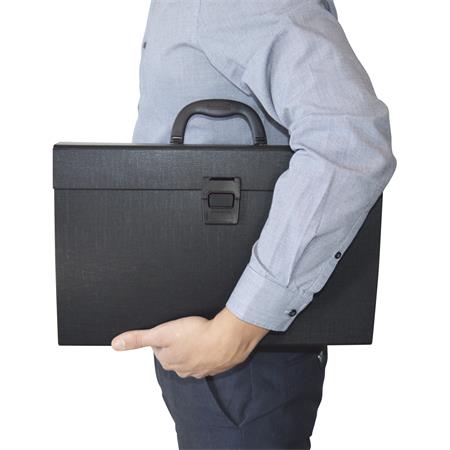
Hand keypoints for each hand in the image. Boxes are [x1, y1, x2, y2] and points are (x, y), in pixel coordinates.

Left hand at [111, 307, 268, 377]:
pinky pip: (210, 357)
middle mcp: (184, 370)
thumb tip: (116, 344)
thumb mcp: (162, 333)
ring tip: (200, 332)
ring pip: (193, 356)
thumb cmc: (197, 334)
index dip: (165, 335)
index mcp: (169, 362)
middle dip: (179, 341)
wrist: (229, 338)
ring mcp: (202, 369)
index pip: (160, 348)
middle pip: (176, 353)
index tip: (172, 327)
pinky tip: (212, 339)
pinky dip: (210, 350)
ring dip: (195, 346)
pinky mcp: (218, 365)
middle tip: (186, 327)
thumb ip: (139, 338)